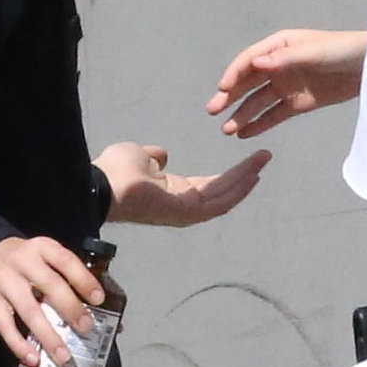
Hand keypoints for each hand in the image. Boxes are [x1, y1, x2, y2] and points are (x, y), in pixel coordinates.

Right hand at [0, 234, 103, 366]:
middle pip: (50, 285)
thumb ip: (64, 277)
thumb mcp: (43, 257)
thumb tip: (95, 308)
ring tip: (64, 355)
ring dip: (48, 336)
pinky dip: (19, 344)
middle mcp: (22, 261)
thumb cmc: (24, 262)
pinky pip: (5, 326)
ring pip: (29, 311)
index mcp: (42, 248)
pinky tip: (33, 358)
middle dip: (71, 308)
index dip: (83, 280)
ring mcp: (4, 281)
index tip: (98, 299)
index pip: (66, 261)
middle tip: (86, 327)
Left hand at [97, 140, 270, 226]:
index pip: (208, 185)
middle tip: (265, 157)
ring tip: (263, 161)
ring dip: (245, 179)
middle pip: (221, 191)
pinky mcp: (186, 211)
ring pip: (224, 196)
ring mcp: (185, 211)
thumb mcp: (139, 154)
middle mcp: (182, 205)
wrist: (101, 183)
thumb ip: (154, 156)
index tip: (248, 160)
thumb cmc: (115, 170)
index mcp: (172, 192)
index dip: (228, 174)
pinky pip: (217, 202)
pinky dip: (236, 188)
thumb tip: (163, 155)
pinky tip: (251, 174)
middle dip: (244, 175)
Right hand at [207, 29, 366, 137]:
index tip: (223, 88)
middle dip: (230, 96)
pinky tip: (245, 134)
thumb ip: (286, 58)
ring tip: (227, 130)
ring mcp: (287, 85)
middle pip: (249, 82)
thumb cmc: (344, 50)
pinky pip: (275, 115)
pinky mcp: (299, 103)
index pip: (250, 60)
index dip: (235, 73)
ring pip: (258, 101)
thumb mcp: (316, 52)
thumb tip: (257, 64)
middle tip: (212, 110)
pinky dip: (260, 124)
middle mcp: (278, 65)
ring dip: (242, 114)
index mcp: (280, 45)